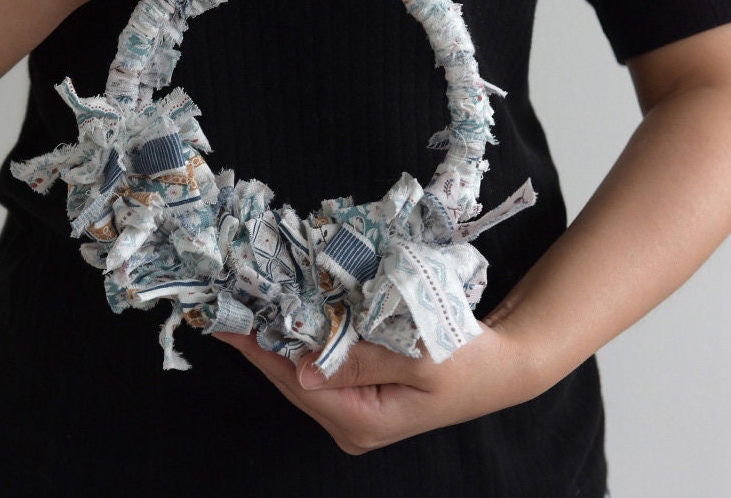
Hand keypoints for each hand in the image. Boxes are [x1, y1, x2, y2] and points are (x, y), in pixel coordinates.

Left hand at [213, 322, 546, 453]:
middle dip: (259, 345)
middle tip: (227, 305)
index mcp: (362, 421)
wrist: (504, 365)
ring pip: (301, 377)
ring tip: (246, 308)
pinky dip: (302, 344)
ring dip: (277, 343)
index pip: (294, 382)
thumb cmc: (467, 359)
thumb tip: (302, 369)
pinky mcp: (361, 399)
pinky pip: (319, 371)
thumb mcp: (418, 357)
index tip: (226, 321)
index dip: (258, 350)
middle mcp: (352, 426)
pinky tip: (284, 320)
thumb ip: (361, 361)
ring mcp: (355, 416)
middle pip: (290, 382)